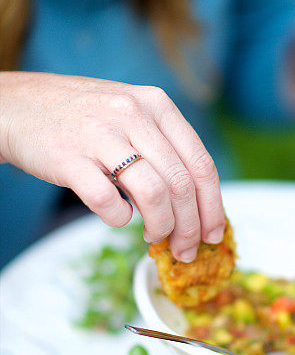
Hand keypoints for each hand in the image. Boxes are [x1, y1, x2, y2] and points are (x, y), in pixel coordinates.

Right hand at [0, 72, 224, 260]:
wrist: (17, 106)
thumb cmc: (83, 118)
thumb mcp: (131, 115)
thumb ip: (164, 149)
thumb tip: (197, 206)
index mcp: (156, 104)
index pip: (201, 163)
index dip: (213, 206)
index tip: (214, 234)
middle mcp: (133, 114)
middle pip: (182, 184)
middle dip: (190, 227)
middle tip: (185, 249)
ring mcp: (100, 134)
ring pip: (154, 194)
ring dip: (162, 227)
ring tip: (156, 238)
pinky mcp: (69, 158)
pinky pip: (108, 202)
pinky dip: (120, 219)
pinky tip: (119, 218)